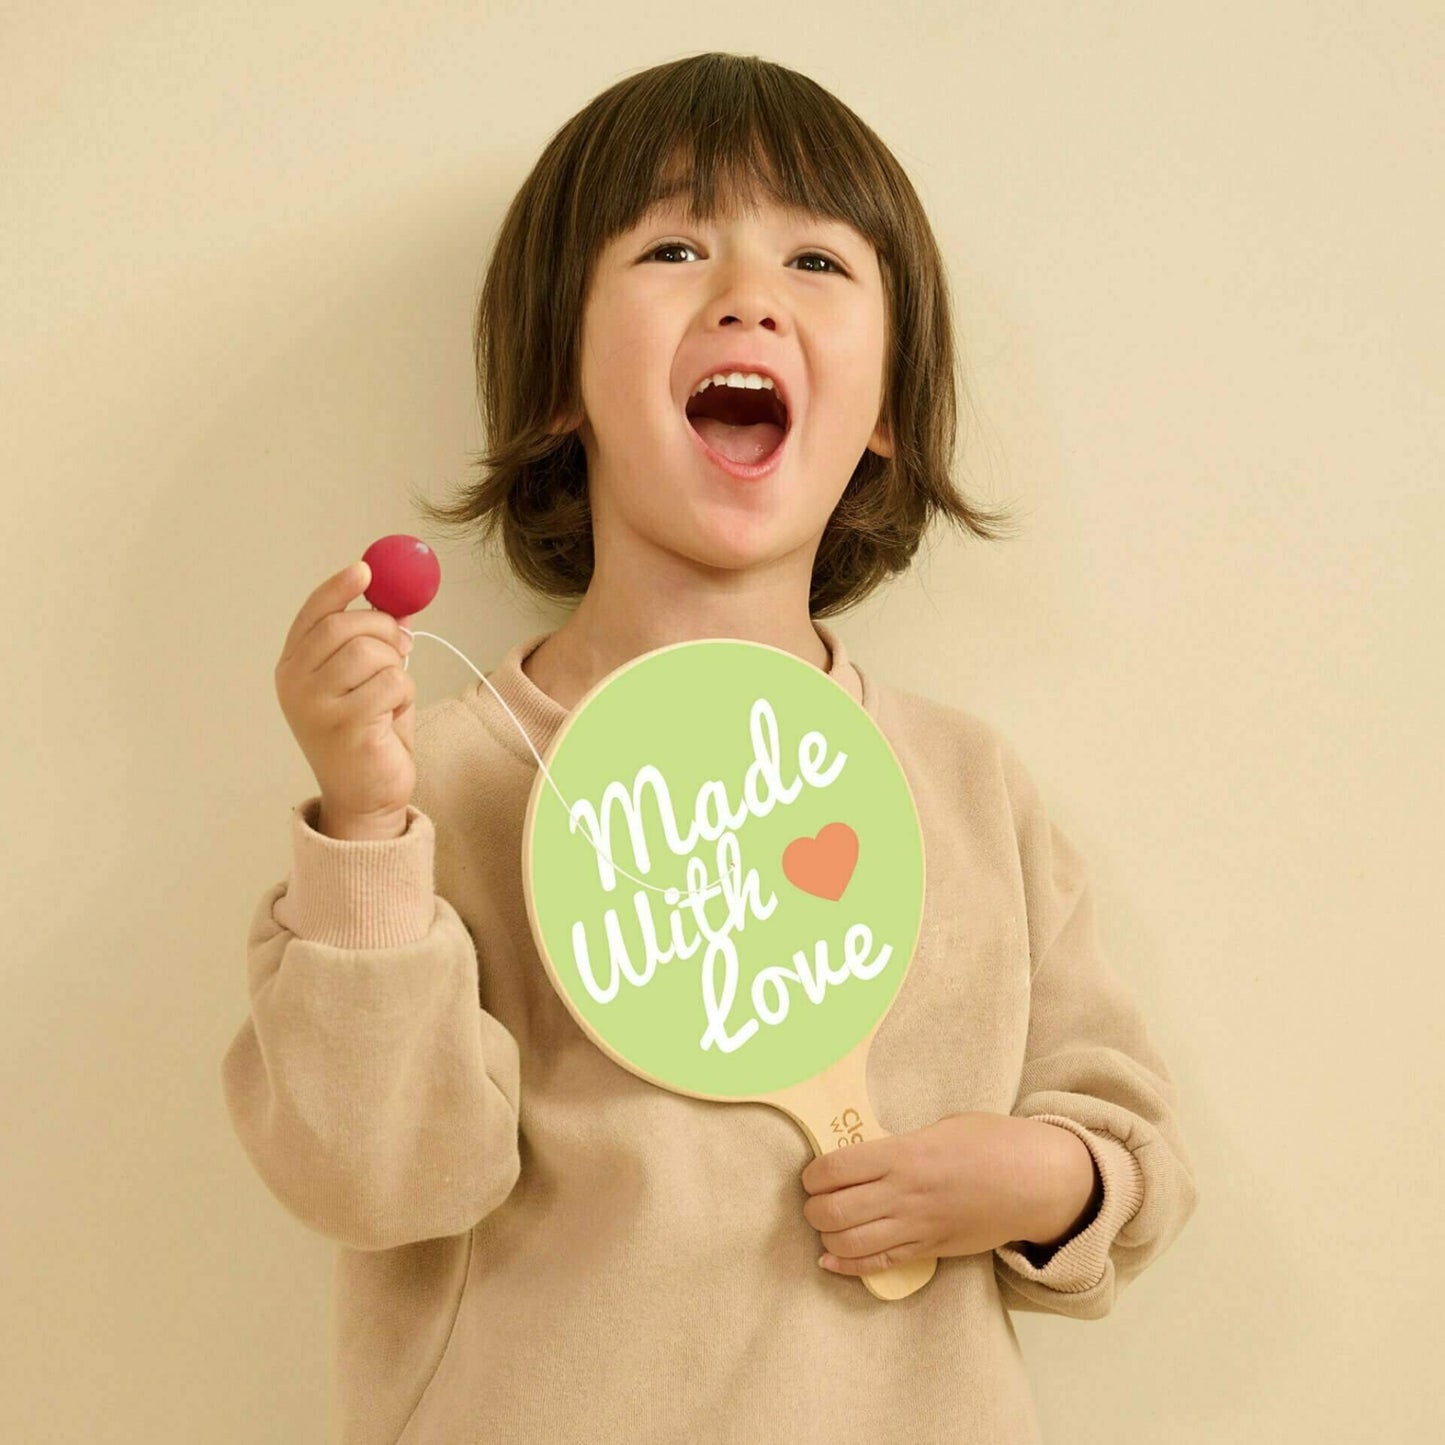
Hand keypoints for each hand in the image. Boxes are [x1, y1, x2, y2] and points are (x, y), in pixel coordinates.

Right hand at [273, 560, 416, 835]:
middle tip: (404, 642)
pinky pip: (391, 682)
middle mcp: (295, 684)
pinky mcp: (345, 726)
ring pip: (370, 652)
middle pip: (345, 626)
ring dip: (396, 666)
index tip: (366, 569)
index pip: (313, 615)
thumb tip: (396, 604)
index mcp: (293, 669)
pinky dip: (404, 693)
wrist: (366, 798)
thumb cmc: (367, 737)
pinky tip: (393, 715)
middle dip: (384, 627)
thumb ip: (371, 644)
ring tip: (392, 693)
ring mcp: (315, 706)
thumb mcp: (364, 683)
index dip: (339, 588)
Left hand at [800, 1111, 1074, 1275]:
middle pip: (835, 1211)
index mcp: (904, 1154)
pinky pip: (881, 1263)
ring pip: (852, 1243)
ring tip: (826, 1225)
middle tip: (815, 1201)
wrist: (1037, 1181)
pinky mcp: (932, 1250)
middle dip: (814, 1209)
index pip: (835, 1168)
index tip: (813, 1174)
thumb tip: (868, 1154)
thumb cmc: (992, 1142)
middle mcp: (904, 1193)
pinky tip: (831, 1260)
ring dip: (828, 1236)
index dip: (813, 1174)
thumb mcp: (941, 1127)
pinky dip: (849, 1265)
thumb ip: (901, 1143)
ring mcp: (918, 1226)